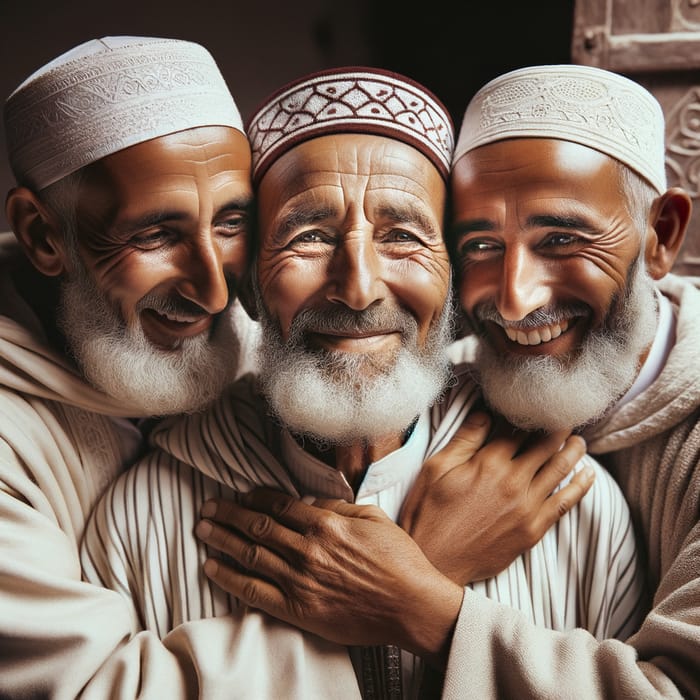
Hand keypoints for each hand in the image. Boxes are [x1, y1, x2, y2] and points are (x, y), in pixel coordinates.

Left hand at [195, 489, 462, 665]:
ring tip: (203, 529)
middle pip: (258, 526)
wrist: (411, 606)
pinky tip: (212, 567)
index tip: (242, 494)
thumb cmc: (398, 561)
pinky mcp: (298, 609)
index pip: (280, 504)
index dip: (256, 497)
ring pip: (251, 554)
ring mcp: (300, 580)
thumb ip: (339, 508)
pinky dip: (230, 578)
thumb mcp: (374, 519)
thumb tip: (311, 504)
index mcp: (326, 524)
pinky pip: (254, 592)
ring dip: (222, 539)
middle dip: (229, 514)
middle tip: (209, 507)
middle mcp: (307, 549)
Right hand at [399, 411, 593, 583]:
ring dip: (573, 450)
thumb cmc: (429, 512)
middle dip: (557, 428)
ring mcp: (527, 506)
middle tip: (565, 416)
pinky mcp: (533, 529)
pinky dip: (580, 486)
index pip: (517, 428)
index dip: (526, 414)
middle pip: (545, 445)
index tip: (535, 405)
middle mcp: (513, 481)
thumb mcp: (436, 468)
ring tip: (579, 439)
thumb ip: (465, 439)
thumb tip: (485, 413)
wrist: (435, 561)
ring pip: (559, 469)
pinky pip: (565, 503)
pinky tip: (588, 474)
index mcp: (489, 462)